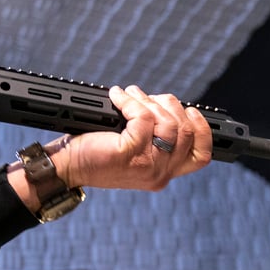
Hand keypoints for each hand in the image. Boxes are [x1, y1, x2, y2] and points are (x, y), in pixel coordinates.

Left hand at [8, 84, 211, 211]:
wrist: (66, 167)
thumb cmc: (93, 153)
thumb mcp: (131, 149)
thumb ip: (153, 136)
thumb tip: (165, 105)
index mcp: (163, 173)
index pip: (200, 157)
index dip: (203, 130)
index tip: (192, 111)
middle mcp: (159, 174)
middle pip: (185, 133)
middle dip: (170, 106)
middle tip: (147, 97)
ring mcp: (146, 166)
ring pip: (167, 124)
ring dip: (149, 101)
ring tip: (130, 95)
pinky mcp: (129, 153)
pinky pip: (143, 118)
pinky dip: (130, 101)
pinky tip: (117, 97)